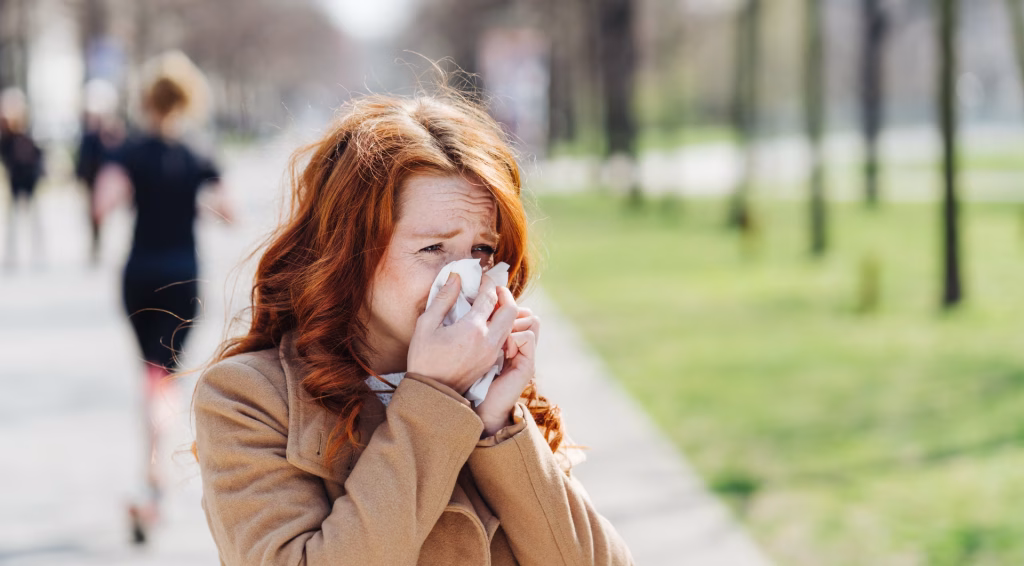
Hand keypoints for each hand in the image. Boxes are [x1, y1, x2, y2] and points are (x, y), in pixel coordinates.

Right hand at [407, 272, 517, 394]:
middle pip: (511, 310)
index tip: (481, 277)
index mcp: (472, 329)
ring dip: (505, 310)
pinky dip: (501, 324)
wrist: (432, 393)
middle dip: (504, 294)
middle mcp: (488, 341)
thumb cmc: (424, 358)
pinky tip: (487, 321)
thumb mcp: (426, 325)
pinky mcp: (492, 361)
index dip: (488, 283)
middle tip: (493, 288)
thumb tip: (455, 278)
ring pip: (510, 324)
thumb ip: (442, 299)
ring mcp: (492, 353)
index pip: (490, 297)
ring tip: (490, 303)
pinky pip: (505, 337)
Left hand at [475, 305, 540, 436]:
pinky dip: (515, 336)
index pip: (515, 309)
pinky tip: (502, 348)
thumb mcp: (468, 346)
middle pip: (526, 311)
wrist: (474, 409)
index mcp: (505, 338)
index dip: (504, 301)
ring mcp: (524, 354)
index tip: (488, 302)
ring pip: (531, 320)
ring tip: (496, 333)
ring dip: (513, 320)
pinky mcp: (527, 364)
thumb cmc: (464, 378)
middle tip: (492, 314)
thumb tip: (471, 304)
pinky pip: (527, 337)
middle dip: (510, 307)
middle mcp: (518, 344)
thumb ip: (477, 328)